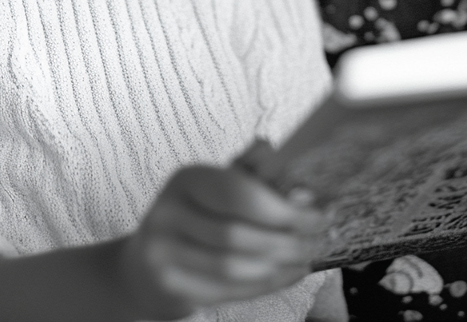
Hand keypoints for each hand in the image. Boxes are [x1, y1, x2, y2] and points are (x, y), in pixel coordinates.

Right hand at [115, 160, 326, 319]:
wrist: (149, 261)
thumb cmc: (200, 216)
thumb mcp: (222, 185)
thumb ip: (257, 175)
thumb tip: (298, 183)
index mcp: (187, 178)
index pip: (236, 193)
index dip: (281, 208)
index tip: (317, 215)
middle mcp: (168, 213)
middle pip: (236, 234)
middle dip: (285, 241)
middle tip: (317, 241)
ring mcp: (162, 253)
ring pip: (232, 267)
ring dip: (279, 266)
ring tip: (306, 258)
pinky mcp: (169, 286)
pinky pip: (226, 291)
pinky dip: (265, 286)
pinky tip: (288, 274)